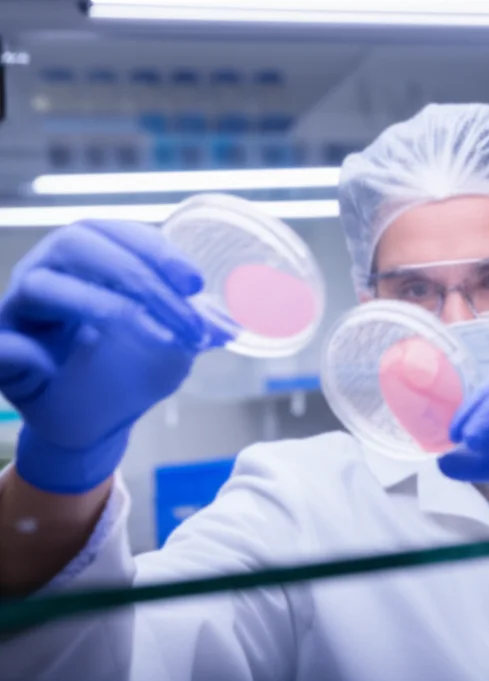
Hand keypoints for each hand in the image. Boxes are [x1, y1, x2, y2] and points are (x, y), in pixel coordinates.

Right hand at [0, 220, 229, 493]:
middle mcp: (47, 272)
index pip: (116, 232)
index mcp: (88, 259)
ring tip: (159, 338)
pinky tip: (53, 364)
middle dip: (140, 274)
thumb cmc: (129, 372)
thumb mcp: (172, 346)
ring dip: (108, 308)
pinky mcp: (1, 351)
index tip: (196, 282)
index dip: (156, 250)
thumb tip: (232, 324)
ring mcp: (17, 309)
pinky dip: (25, 352)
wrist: (93, 425)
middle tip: (186, 312)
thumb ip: (197, 326)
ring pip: (43, 285)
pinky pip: (4, 344)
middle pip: (77, 243)